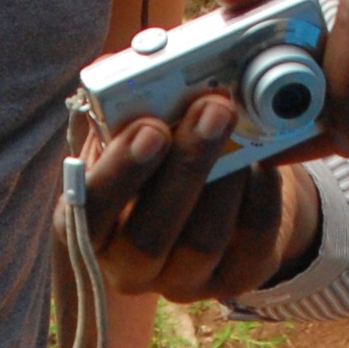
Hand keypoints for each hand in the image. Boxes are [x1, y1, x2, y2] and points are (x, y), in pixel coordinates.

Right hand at [81, 90, 314, 302]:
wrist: (214, 197)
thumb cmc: (158, 157)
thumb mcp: (129, 130)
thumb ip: (120, 104)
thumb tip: (122, 67)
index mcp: (90, 228)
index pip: (86, 215)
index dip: (117, 174)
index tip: (148, 127)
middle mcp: (128, 267)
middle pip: (148, 237)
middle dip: (183, 168)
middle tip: (212, 109)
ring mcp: (182, 281)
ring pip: (201, 241)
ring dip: (225, 177)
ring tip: (239, 125)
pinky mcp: (234, 280)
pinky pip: (250, 242)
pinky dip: (260, 194)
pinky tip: (262, 158)